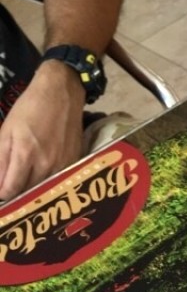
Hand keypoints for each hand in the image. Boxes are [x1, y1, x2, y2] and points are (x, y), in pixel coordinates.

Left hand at [0, 60, 85, 201]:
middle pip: (29, 194)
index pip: (11, 189)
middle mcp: (46, 164)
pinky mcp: (74, 164)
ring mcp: (63, 166)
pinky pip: (59, 182)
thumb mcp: (7, 130)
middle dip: (19, 197)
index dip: (3, 196)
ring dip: (35, 193)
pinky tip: (44, 180)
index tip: (1, 197)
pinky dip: (50, 185)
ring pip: (45, 190)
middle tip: (12, 194)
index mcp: (25, 154)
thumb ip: (0, 159)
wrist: (62, 94)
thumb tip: (0, 185)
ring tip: (27, 189)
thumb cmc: (30, 109)